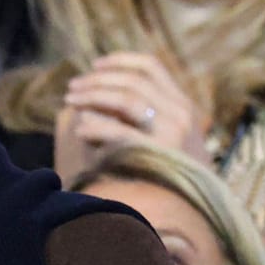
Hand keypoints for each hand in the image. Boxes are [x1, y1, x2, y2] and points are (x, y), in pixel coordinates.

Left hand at [55, 53, 211, 182]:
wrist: (193, 204)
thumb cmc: (172, 168)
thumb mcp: (165, 132)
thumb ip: (143, 110)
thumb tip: (101, 87)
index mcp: (181, 103)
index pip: (151, 67)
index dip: (121, 61)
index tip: (95, 65)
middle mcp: (180, 112)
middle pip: (134, 81)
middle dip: (98, 80)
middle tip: (72, 87)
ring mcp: (173, 132)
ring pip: (127, 99)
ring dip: (94, 96)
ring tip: (71, 102)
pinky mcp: (159, 153)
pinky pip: (122, 131)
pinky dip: (97, 126)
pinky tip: (80, 131)